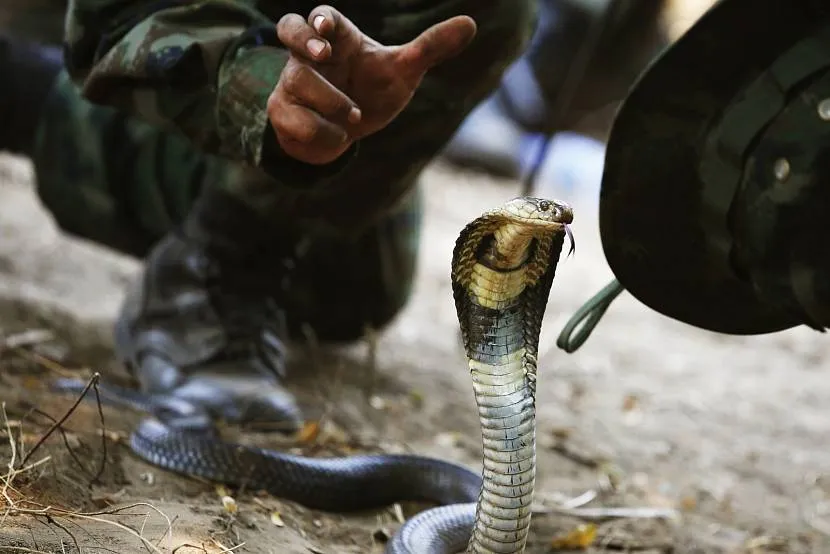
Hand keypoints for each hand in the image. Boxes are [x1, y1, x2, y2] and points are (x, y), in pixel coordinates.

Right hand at [267, 5, 476, 164]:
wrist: (345, 133)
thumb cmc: (372, 92)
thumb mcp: (404, 71)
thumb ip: (431, 48)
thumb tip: (470, 23)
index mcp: (340, 40)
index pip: (323, 18)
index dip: (321, 20)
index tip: (328, 29)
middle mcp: (310, 56)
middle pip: (289, 28)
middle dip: (301, 39)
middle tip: (322, 54)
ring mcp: (292, 83)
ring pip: (297, 82)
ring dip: (330, 102)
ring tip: (354, 118)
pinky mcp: (284, 113)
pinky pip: (293, 119)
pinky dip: (321, 131)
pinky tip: (340, 136)